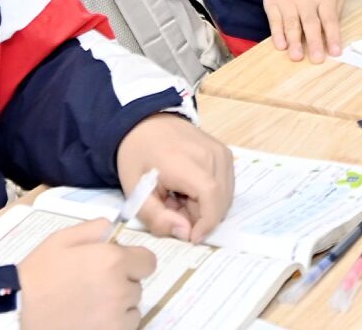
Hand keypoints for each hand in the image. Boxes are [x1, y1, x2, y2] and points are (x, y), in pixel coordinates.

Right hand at [16, 218, 154, 329]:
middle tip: (93, 286)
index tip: (117, 266)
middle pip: (137, 285)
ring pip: (132, 308)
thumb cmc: (38, 276)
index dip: (133, 262)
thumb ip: (93, 229)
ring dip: (119, 306)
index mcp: (112, 261)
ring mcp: (117, 318)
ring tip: (90, 305)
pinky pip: (125, 327)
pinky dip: (113, 324)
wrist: (18, 313)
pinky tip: (91, 320)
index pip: (148, 261)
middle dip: (122, 283)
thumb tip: (113, 228)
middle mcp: (121, 289)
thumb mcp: (60, 241)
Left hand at [115, 112, 235, 242]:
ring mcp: (221, 152)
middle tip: (173, 213)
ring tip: (179, 201)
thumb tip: (185, 233)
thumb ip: (157, 218)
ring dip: (205, 208)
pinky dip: (210, 197)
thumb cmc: (138, 156)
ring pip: (225, 196)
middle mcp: (210, 154)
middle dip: (200, 218)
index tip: (191, 238)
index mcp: (185, 161)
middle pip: (219, 200)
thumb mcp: (135, 191)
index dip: (206, 223)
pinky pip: (225, 185)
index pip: (211, 195)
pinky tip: (189, 192)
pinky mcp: (225, 153)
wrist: (146, 123)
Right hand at [262, 0, 345, 61]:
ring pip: (292, 23)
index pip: (330, 19)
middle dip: (314, 42)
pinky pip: (275, 20)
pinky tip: (280, 45)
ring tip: (296, 57)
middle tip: (317, 59)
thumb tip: (333, 33)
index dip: (333, 36)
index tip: (336, 52)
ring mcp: (288, 1)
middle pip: (311, 23)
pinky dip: (277, 33)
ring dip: (294, 41)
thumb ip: (335, 10)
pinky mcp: (273, 2)